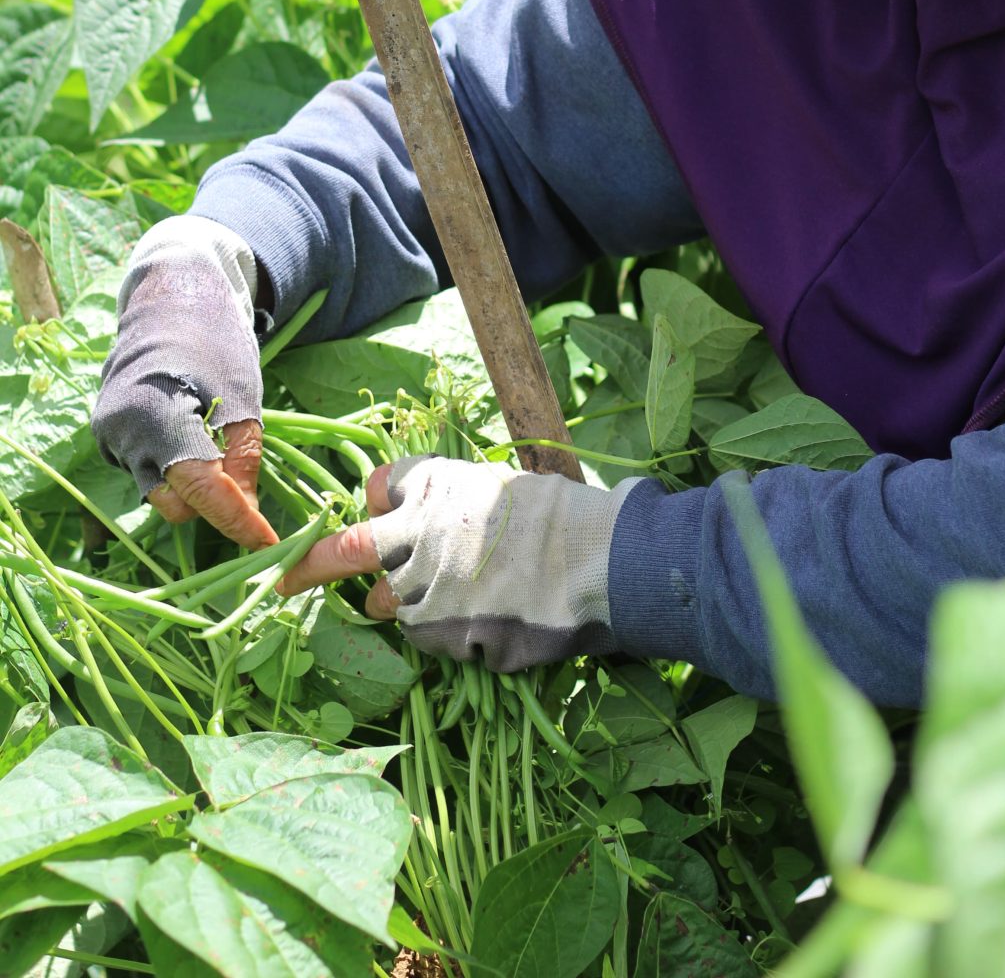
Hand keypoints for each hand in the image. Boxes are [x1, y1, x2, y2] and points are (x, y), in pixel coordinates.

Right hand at [92, 216, 276, 549]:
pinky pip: (147, 471)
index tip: (267, 541)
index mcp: (155, 415)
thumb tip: (247, 511)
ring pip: (159, 489)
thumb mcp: (242, 394)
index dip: (235, 519)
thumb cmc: (213, 337)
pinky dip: (174, 466)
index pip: (198, 488)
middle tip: (248, 487)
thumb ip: (242, 455)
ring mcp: (108, 437)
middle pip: (173, 500)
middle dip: (212, 503)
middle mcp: (120, 433)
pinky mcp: (109, 437)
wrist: (170, 296)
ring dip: (193, 484)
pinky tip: (192, 433)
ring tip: (219, 447)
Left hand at [278, 455, 643, 669]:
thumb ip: (447, 500)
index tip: (375, 512)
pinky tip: (498, 620)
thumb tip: (412, 510)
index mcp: (427, 486)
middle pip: (350, 553)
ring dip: (412, 604)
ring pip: (391, 606)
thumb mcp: (496, 484)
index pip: (373, 489)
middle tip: (284, 582)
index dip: (379, 502)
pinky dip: (456, 635)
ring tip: (471, 595)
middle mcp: (410, 535)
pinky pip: (435, 640)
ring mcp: (422, 590)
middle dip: (312, 567)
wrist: (598, 564)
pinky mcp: (442, 637)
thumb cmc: (560, 515)